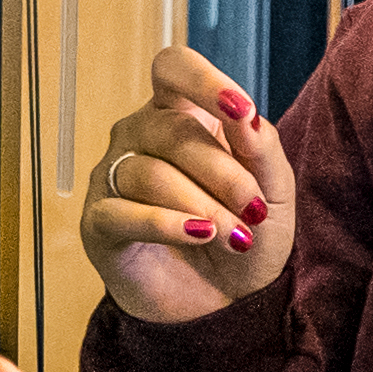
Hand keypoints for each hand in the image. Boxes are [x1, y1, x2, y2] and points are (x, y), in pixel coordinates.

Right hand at [84, 44, 297, 325]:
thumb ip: (261, 149)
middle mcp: (139, 135)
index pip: (174, 68)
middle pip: (171, 129)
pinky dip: (165, 223)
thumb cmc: (245, 232)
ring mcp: (113, 176)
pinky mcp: (99, 222)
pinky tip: (198, 235)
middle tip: (254, 210)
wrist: (225, 302)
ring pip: (149, 172)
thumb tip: (245, 115)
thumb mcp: (273, 192)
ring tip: (235, 236)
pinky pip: (122, 211)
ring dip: (202, 206)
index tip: (241, 109)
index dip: (203, 81)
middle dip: (222, 171)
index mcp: (181, 114)